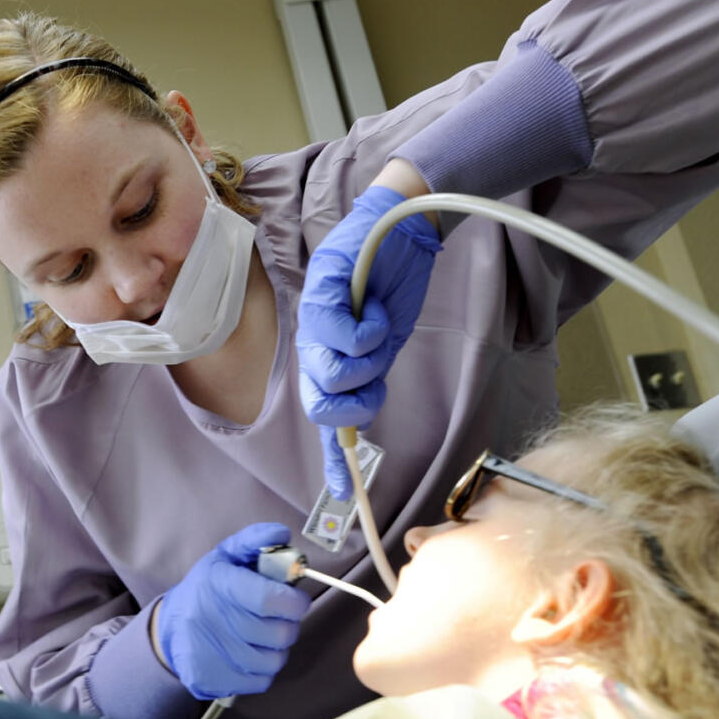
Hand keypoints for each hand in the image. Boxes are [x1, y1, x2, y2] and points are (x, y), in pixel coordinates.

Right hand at [156, 523, 310, 699]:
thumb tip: (281, 533)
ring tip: (262, 634)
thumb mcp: (226, 555)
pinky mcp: (212, 680)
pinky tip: (249, 652)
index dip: (294, 602)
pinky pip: (262, 680)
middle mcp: (213, 620)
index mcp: (219, 583)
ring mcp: (211, 653)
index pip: (270, 599)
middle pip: (279, 633)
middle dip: (287, 623)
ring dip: (276, 647)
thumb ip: (255, 540)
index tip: (295, 599)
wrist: (170, 626)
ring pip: (275, 659)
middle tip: (277, 616)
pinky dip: (263, 668)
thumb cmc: (207, 588)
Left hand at [297, 184, 440, 498]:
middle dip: (352, 403)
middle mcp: (312, 339)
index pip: (321, 413)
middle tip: (374, 377)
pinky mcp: (324, 287)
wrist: (406, 228)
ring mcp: (315, 313)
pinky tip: (374, 313)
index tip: (343, 490)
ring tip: (377, 331)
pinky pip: (340, 334)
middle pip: (320, 402)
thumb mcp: (383, 344)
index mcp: (324, 355)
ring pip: (331, 372)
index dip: (332, 455)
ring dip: (366, 362)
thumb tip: (359, 419)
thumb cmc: (393, 285)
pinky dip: (365, 332)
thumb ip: (367, 376)